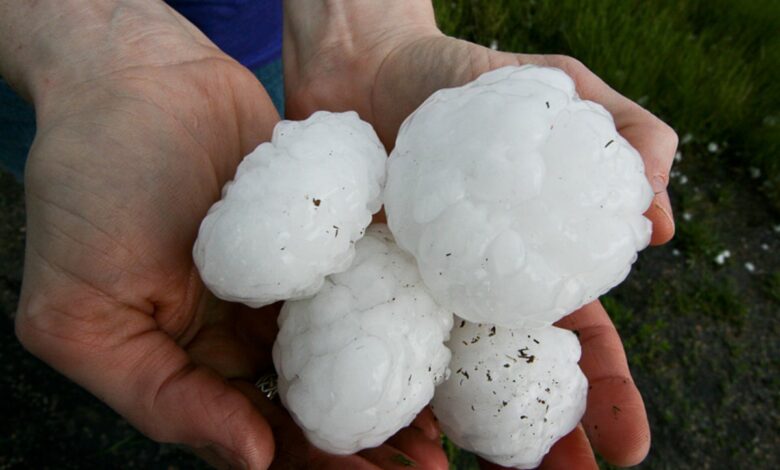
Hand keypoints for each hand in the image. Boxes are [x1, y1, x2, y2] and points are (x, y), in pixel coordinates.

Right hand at [8, 3, 448, 467]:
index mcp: (193, 358)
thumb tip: (250, 457)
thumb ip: (158, 396)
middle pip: (316, 398)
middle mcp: (247, 327)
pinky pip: (367, 276)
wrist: (138, 77)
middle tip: (427, 460)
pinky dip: (399, 309)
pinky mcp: (325, 232)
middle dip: (368, 436)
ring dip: (394, 383)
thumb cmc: (91, 190)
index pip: (258, 430)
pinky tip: (437, 336)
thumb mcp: (82, 314)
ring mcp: (291, 279)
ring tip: (442, 420)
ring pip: (351, 345)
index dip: (313, 462)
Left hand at [284, 2, 676, 466]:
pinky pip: (368, 346)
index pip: (578, 339)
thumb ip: (624, 131)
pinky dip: (381, 394)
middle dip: (540, 436)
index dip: (605, 390)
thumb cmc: (464, 74)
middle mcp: (472, 291)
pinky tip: (392, 434)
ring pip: (442, 380)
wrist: (365, 62)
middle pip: (513, 379)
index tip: (628, 444)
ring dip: (459, 435)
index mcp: (527, 260)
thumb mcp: (554, 86)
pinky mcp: (354, 284)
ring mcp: (413, 293)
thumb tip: (661, 218)